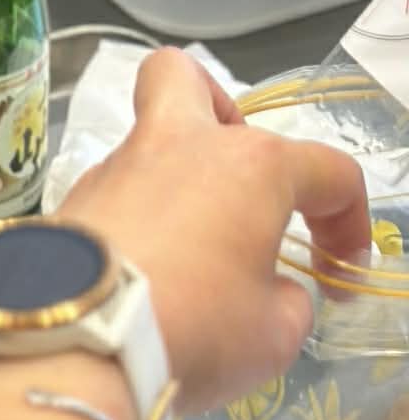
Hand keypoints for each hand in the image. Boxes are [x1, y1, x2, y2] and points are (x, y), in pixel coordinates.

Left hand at [60, 49, 370, 414]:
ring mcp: (116, 165)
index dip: (346, 221)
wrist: (76, 340)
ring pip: (146, 139)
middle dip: (219, 113)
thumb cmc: (193, 326)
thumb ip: (287, 301)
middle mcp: (179, 144)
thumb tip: (272, 290)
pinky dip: (136, 219)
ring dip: (174, 181)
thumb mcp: (273, 335)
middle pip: (188, 79)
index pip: (327, 170)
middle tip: (238, 181)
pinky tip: (144, 272)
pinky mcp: (72, 199)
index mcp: (250, 165)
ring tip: (190, 250)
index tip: (336, 271)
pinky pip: (115, 191)